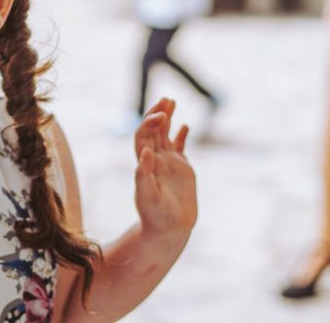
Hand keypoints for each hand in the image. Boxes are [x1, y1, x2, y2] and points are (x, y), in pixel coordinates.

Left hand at [134, 99, 196, 245]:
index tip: (161, 115)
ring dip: (167, 118)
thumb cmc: (155, 216)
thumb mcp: (148, 197)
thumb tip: (145, 151)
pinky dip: (181, 136)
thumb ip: (144, 174)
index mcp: (145, 162)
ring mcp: (168, 164)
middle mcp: (155, 160)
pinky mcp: (181, 170)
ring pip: (165, 135)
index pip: (144, 135)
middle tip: (166, 99)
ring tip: (171, 101)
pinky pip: (179, 148)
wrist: (168, 230)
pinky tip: (186, 126)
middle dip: (158, 113)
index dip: (150, 122)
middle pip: (153, 130)